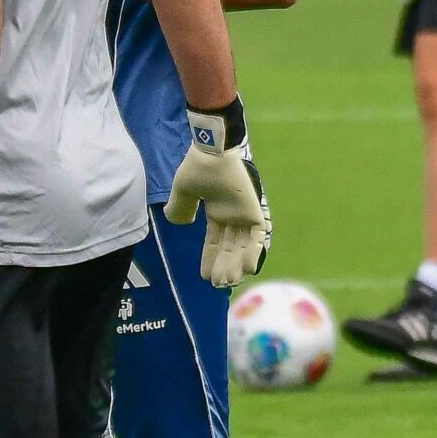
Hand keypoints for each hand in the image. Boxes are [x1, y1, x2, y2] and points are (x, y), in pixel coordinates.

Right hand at [164, 99, 269, 287]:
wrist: (212, 152)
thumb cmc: (198, 167)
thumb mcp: (183, 192)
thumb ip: (180, 207)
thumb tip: (178, 221)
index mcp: (217, 210)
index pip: (215, 241)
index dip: (210, 258)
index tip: (204, 276)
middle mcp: (232, 215)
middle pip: (229, 248)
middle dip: (223, 266)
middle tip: (218, 285)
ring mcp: (244, 214)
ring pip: (242, 246)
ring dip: (236, 265)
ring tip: (228, 282)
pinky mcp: (255, 211)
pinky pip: (257, 237)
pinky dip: (253, 253)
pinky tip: (248, 269)